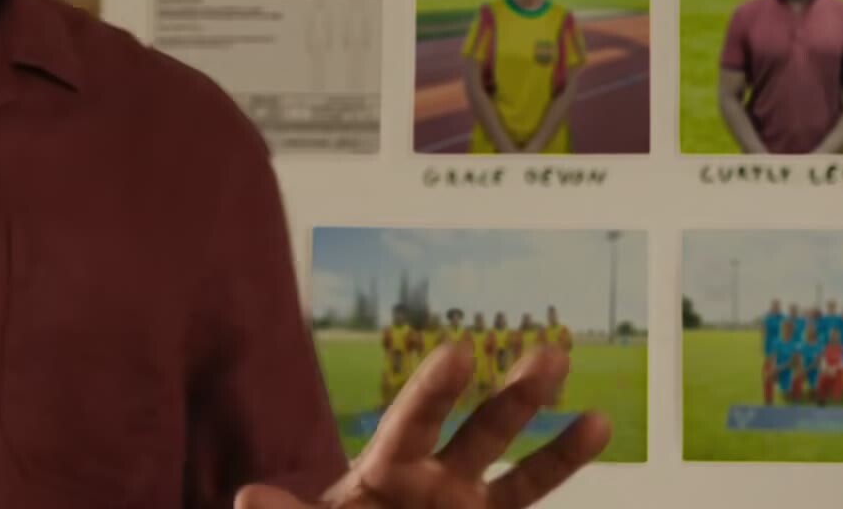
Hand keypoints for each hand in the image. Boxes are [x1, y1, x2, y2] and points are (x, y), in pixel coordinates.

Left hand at [236, 343, 608, 508]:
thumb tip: (245, 497)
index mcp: (383, 472)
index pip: (412, 423)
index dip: (434, 389)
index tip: (459, 351)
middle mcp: (433, 479)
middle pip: (477, 431)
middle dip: (512, 395)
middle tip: (547, 350)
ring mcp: (466, 504)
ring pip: (516, 465)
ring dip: (552, 435)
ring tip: (589, 404)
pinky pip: (531, 496)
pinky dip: (562, 462)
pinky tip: (597, 427)